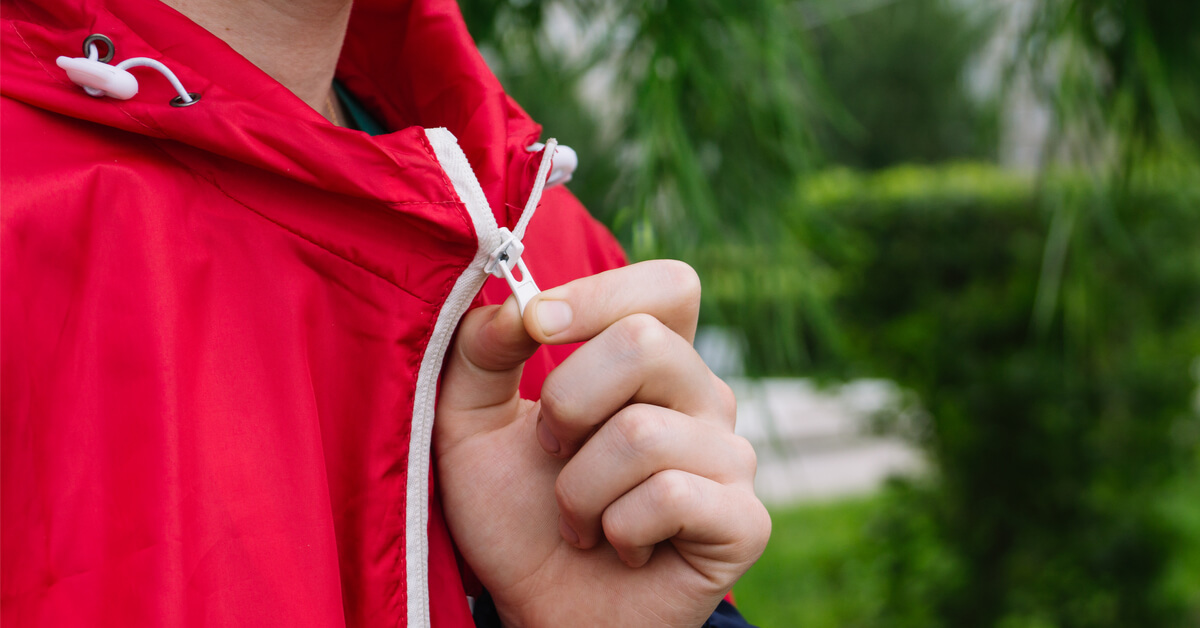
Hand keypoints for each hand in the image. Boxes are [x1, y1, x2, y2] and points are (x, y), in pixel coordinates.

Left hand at [435, 260, 769, 626]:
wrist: (543, 611)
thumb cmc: (517, 515)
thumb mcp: (471, 426)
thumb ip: (480, 354)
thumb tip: (513, 306)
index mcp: (654, 361)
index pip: (666, 286)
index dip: (603, 292)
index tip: (537, 325)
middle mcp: (703, 398)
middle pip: (646, 341)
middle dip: (568, 400)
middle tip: (550, 449)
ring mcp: (730, 458)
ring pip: (644, 433)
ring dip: (578, 490)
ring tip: (579, 520)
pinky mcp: (744, 521)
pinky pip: (671, 497)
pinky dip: (617, 530)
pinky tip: (620, 549)